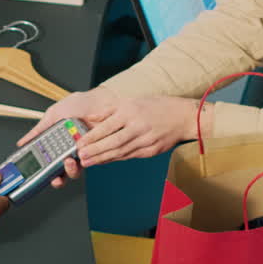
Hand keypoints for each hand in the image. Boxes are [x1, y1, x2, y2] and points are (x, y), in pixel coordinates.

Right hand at [18, 87, 122, 187]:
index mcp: (57, 143)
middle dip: (56, 176)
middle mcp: (69, 150)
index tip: (35, 173)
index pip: (46, 162)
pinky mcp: (97, 154)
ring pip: (74, 172)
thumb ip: (39, 130)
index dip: (41, 171)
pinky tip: (82, 155)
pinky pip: (90, 164)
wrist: (103, 101)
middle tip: (54, 171)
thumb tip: (22, 142)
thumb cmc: (81, 104)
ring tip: (69, 159)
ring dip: (69, 170)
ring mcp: (83, 153)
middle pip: (59, 172)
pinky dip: (85, 162)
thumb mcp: (54, 115)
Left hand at [75, 95, 203, 167]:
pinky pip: (130, 156)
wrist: (183, 117)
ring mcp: (145, 140)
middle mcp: (138, 126)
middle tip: (80, 157)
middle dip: (94, 151)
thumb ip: (110, 110)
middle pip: (112, 142)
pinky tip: (105, 161)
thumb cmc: (157, 106)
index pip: (107, 127)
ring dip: (102, 158)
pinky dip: (116, 159)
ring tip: (88, 162)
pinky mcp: (151, 150)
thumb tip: (90, 118)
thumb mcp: (132, 101)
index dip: (92, 137)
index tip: (79, 144)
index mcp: (131, 111)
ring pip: (120, 152)